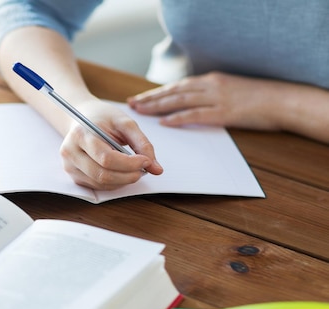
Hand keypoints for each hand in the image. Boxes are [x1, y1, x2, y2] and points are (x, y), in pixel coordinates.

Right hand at [59, 99, 163, 189]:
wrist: (81, 117)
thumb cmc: (104, 118)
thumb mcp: (125, 123)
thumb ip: (142, 143)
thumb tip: (156, 169)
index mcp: (80, 134)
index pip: (106, 158)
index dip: (130, 164)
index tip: (146, 161)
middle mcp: (70, 152)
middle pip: (103, 174)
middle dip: (128, 176)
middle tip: (143, 169)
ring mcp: (69, 166)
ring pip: (101, 184)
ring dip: (123, 181)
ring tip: (134, 170)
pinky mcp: (74, 175)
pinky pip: (97, 186)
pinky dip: (114, 183)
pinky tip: (121, 172)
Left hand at [127, 72, 282, 130]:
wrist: (281, 100)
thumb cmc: (257, 99)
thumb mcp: (230, 90)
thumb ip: (210, 96)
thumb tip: (190, 106)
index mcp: (211, 80)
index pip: (177, 87)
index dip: (156, 93)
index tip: (139, 98)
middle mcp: (210, 86)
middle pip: (173, 92)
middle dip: (150, 99)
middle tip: (131, 104)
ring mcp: (217, 98)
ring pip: (180, 101)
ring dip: (158, 107)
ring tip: (141, 111)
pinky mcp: (224, 112)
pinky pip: (196, 115)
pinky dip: (178, 118)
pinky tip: (165, 123)